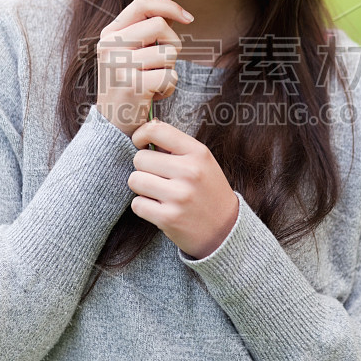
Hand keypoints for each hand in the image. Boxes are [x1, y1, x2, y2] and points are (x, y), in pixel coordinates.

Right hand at [95, 0, 193, 136]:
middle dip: (172, 44)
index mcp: (110, 34)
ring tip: (152, 82)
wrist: (112, 123)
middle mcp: (110, 45)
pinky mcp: (133, 85)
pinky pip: (169, 76)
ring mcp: (119, 65)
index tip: (189, 18)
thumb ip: (147, 33)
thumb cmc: (129, 85)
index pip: (142, 4)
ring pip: (168, 53)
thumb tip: (177, 14)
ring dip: (169, 70)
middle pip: (160, 26)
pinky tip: (153, 95)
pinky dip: (168, 88)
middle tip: (162, 63)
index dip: (169, 6)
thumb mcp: (130, 53)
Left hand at [129, 119, 239, 258]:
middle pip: (140, 158)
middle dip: (144, 168)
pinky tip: (159, 208)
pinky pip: (137, 204)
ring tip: (158, 192)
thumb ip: (175, 146)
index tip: (141, 145)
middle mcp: (190, 171)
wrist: (225, 230)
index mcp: (198, 153)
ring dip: (141, 187)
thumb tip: (145, 130)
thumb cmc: (208, 191)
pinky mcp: (169, 218)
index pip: (157, 130)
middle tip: (158, 177)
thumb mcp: (202, 162)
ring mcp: (179, 195)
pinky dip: (144, 206)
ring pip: (135, 180)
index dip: (141, 135)